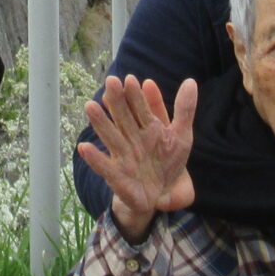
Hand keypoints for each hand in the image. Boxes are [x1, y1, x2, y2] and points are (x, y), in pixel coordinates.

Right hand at [75, 74, 197, 242]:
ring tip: (90, 106)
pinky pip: (104, 166)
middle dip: (118, 100)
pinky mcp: (117, 176)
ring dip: (100, 122)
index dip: (136, 95)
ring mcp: (123, 156)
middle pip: (123, 117)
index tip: (131, 79)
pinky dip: (95, 158)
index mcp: (147, 127)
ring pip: (110, 136)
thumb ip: (185, 110)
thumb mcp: (181, 137)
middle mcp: (132, 138)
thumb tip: (190, 80)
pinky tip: (84, 147)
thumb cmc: (168, 164)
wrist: (162, 195)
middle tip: (111, 81)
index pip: (141, 108)